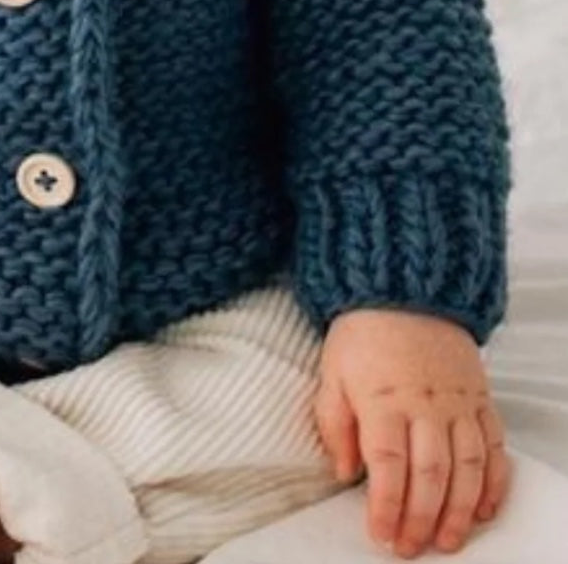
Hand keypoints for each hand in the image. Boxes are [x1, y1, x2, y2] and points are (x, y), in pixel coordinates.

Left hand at [315, 307, 509, 556]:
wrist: (404, 288)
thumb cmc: (361, 334)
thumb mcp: (331, 372)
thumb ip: (334, 424)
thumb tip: (343, 473)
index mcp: (382, 398)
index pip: (387, 463)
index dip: (385, 504)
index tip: (380, 533)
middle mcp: (425, 404)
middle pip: (429, 473)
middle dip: (420, 518)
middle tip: (410, 547)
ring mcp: (457, 402)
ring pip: (466, 466)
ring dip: (458, 510)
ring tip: (447, 541)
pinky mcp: (480, 397)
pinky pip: (494, 445)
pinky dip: (493, 481)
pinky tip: (484, 508)